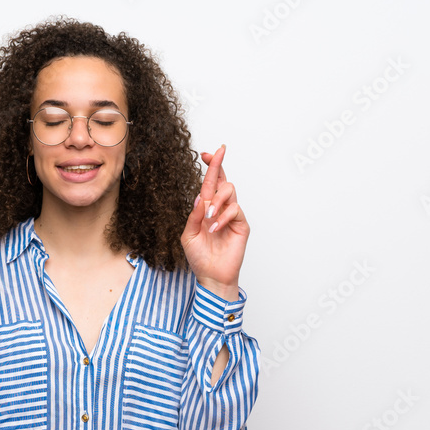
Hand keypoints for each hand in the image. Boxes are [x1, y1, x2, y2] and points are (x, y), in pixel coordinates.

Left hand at [181, 145, 249, 300]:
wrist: (211, 275)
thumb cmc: (199, 257)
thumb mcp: (188, 235)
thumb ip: (193, 215)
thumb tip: (199, 196)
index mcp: (205, 209)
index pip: (209, 184)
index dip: (210, 167)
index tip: (206, 153)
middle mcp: (219, 209)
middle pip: (222, 180)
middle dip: (217, 166)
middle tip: (214, 155)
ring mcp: (231, 216)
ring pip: (229, 191)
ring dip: (217, 200)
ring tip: (208, 217)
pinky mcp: (241, 225)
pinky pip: (235, 210)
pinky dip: (223, 217)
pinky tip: (214, 228)